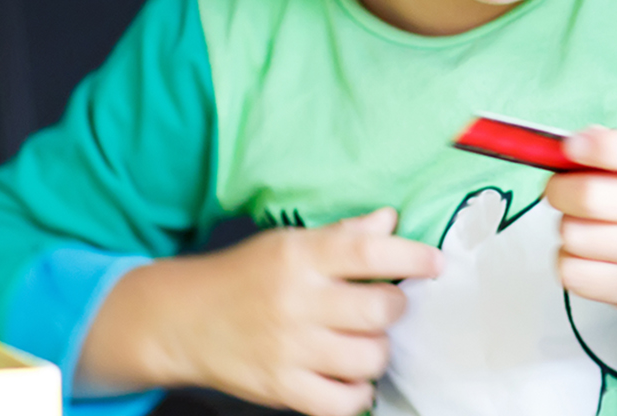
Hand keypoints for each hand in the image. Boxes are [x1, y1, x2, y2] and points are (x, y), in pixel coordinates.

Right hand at [77, 208, 442, 415]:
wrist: (182, 320)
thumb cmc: (244, 276)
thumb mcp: (289, 243)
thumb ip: (342, 235)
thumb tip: (390, 220)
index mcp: (301, 256)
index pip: (371, 252)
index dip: (413, 257)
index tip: (435, 265)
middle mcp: (297, 301)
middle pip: (380, 309)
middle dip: (394, 308)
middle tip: (384, 307)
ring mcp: (289, 348)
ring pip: (369, 357)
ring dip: (377, 351)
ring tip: (363, 342)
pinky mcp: (280, 388)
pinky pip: (341, 402)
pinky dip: (357, 393)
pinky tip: (350, 378)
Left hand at [547, 127, 616, 382]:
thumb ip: (614, 144)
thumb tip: (563, 149)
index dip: (587, 148)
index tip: (571, 147)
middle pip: (588, 197)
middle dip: (560, 189)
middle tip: (561, 188)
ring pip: (574, 235)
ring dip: (567, 225)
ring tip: (584, 222)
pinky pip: (572, 273)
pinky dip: (568, 260)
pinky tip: (586, 252)